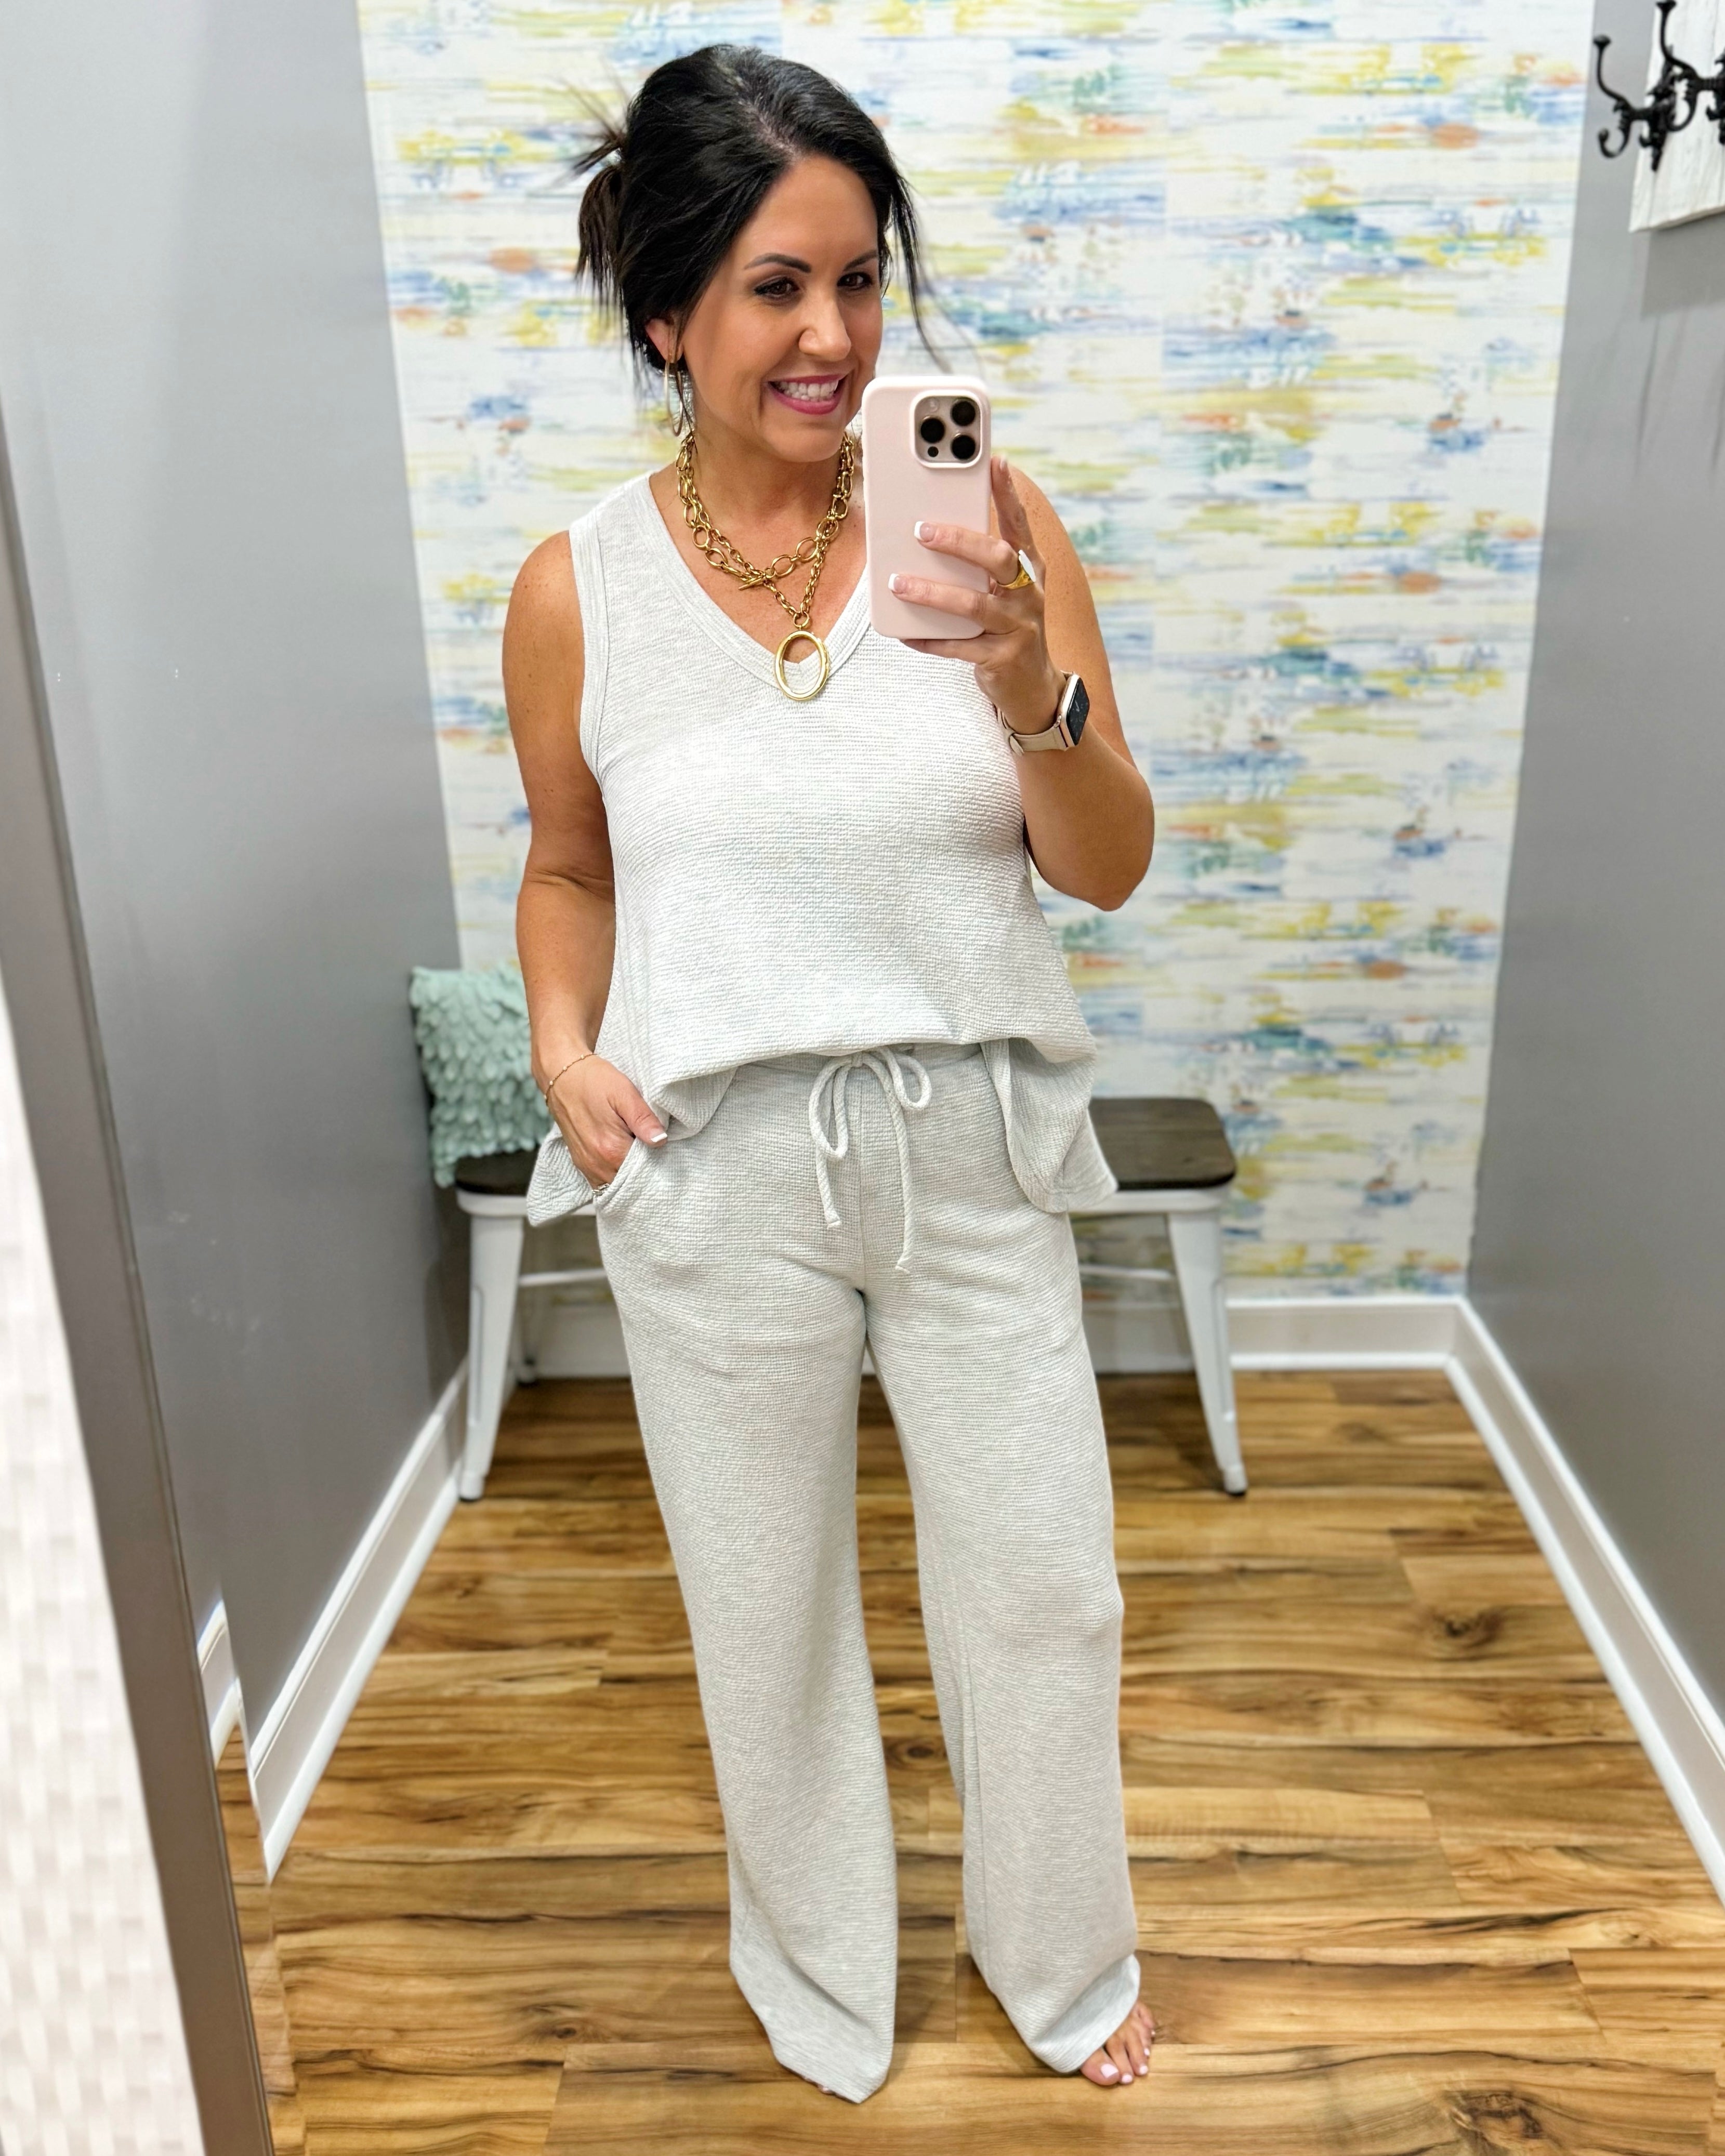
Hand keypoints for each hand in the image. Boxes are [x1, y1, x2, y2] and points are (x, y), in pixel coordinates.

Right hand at [542, 1054, 665, 1188]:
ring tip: (641, 1156)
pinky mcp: (581, 1163)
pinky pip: (602, 1183)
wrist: (562, 1077)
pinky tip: (624, 1161)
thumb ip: (643, 1119)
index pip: (646, 1171)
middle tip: (657, 1154)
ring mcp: (587, 1166)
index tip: (667, 1152)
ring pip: (616, 1185)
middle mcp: (597, 1164)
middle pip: (631, 1182)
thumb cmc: (594, 1081)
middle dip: (646, 1172)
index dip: (660, 1163)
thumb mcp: (624, 1093)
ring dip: (630, 1176)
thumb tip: (661, 1141)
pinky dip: (615, 1176)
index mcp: (611, 1149)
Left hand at [889, 455, 1065, 734]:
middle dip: (960, 541)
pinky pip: (959, 646)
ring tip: (899, 583)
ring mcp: (1018, 628)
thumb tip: (931, 528)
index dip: (1008, 494)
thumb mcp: (1002, 592)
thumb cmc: (1007, 628)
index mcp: (1028, 570)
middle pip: (998, 558)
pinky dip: (930, 639)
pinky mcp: (1001, 659)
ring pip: (974, 604)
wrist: (1032, 687)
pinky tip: (906, 634)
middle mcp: (1028, 595)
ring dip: (933, 592)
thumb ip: (979, 565)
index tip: (995, 462)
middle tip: (921, 530)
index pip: (1020, 525)